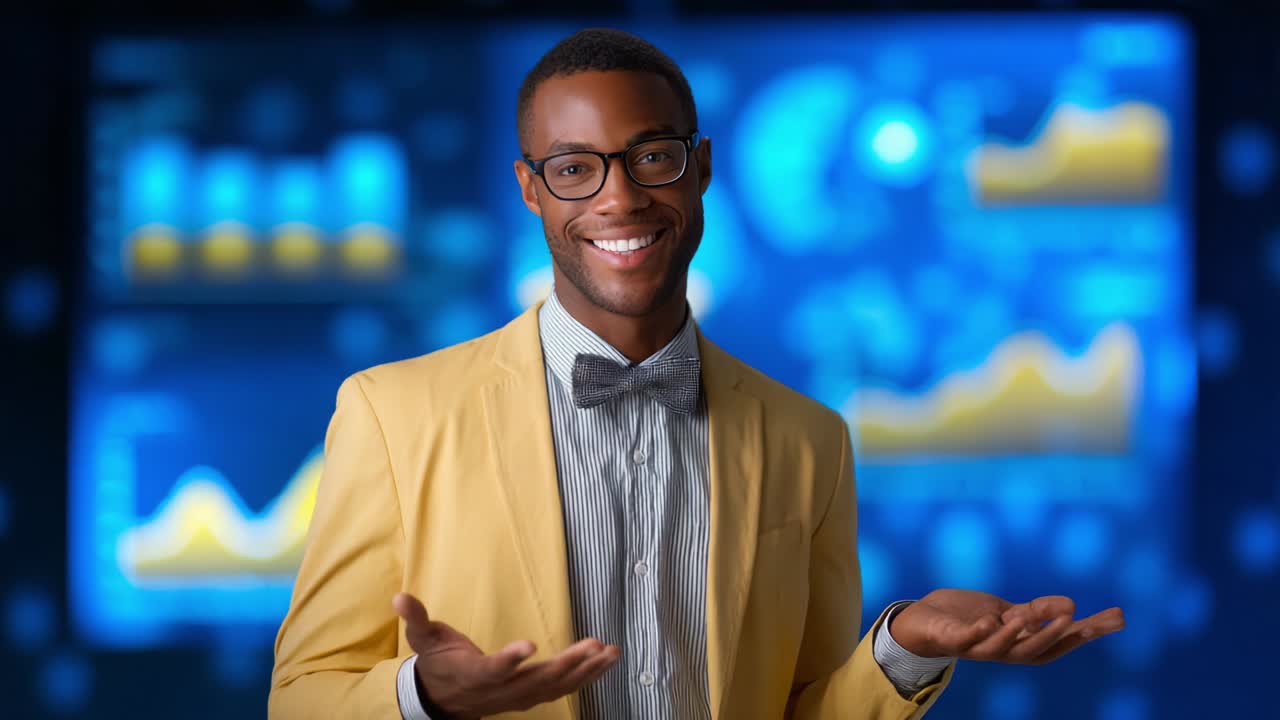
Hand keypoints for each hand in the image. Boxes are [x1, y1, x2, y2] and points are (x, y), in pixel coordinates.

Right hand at [392, 593, 620, 717]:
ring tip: (612, 652)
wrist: (443, 701)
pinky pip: (565, 688)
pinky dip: (588, 675)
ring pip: (557, 688)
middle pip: (538, 681)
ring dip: (587, 671)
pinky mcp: (532, 695)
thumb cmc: (438, 664)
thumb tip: (400, 597)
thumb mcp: (424, 640)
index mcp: (475, 675)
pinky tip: (607, 660)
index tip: (530, 645)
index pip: (493, 670)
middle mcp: (501, 690)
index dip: (510, 660)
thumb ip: (416, 619)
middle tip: (595, 645)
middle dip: (569, 664)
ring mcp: (519, 696)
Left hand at [888, 589, 1124, 664]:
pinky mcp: (952, 638)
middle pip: (1036, 650)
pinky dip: (978, 631)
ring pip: (1003, 648)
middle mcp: (1002, 651)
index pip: (1059, 641)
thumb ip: (1037, 611)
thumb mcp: (1007, 611)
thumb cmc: (967, 618)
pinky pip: (966, 639)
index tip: (1116, 617)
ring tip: (1034, 617)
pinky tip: (989, 619)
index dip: (1086, 632)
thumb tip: (1073, 605)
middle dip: (1057, 637)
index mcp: (1019, 644)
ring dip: (1020, 635)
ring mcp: (977, 647)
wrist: (922, 622)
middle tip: (1080, 622)